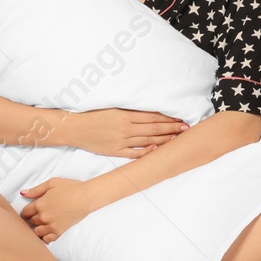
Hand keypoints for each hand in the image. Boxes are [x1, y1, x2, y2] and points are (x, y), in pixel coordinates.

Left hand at [18, 177, 97, 242]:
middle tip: (36, 216)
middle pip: (31, 222)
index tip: (29, 211)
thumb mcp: (51, 183)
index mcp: (40, 204)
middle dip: (32, 219)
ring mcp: (52, 225)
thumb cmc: (71, 187)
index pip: (25, 212)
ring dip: (37, 228)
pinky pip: (47, 239)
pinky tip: (47, 232)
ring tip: (41, 224)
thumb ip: (36, 190)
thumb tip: (23, 193)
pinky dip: (45, 237)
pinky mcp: (60, 231)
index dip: (26, 212)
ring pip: (37, 232)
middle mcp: (44, 216)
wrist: (86, 197)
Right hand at [58, 108, 189, 157]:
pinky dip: (147, 152)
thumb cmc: (92, 115)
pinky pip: (134, 153)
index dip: (168, 118)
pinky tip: (157, 150)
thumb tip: (149, 113)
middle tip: (186, 129)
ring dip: (164, 140)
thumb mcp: (112, 107)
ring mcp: (121, 140)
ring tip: (177, 139)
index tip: (180, 119)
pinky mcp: (115, 151)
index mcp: (125, 114)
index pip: (153, 116)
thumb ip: (130, 111)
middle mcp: (125, 128)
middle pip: (154, 128)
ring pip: (148, 141)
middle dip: (172, 129)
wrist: (74, 127)